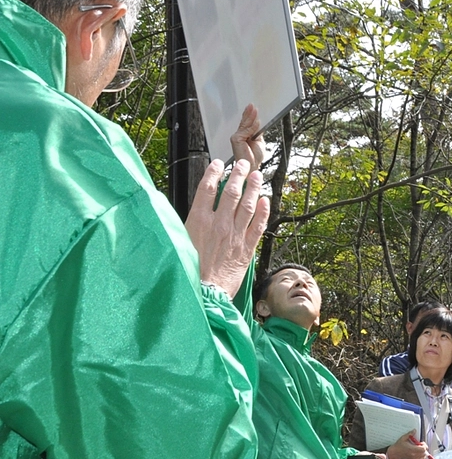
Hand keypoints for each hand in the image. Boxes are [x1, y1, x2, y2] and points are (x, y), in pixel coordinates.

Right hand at [185, 159, 268, 297]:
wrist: (204, 294)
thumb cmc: (189, 271)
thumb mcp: (179, 242)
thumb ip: (187, 224)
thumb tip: (190, 210)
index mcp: (199, 221)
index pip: (207, 189)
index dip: (214, 173)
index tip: (218, 165)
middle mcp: (219, 225)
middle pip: (231, 193)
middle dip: (238, 175)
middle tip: (243, 164)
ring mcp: (235, 236)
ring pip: (248, 205)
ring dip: (253, 188)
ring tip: (257, 176)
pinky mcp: (247, 248)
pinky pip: (258, 226)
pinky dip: (263, 212)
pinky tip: (266, 201)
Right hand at [230, 104, 266, 168]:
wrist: (252, 167)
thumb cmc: (254, 158)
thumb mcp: (259, 141)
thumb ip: (257, 132)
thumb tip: (258, 122)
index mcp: (243, 136)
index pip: (246, 123)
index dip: (249, 115)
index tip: (253, 108)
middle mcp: (238, 136)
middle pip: (244, 122)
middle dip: (249, 113)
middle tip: (252, 105)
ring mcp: (236, 137)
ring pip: (245, 125)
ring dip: (251, 117)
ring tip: (255, 110)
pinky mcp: (236, 139)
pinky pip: (246, 130)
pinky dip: (252, 126)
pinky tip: (257, 121)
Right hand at [386, 432, 427, 458]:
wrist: (395, 453)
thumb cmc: (398, 446)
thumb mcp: (403, 438)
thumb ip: (409, 434)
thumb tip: (414, 431)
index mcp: (412, 449)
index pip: (423, 449)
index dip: (424, 445)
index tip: (421, 442)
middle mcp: (413, 454)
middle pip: (424, 453)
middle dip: (424, 448)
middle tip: (421, 445)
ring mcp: (413, 458)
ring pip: (423, 457)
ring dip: (424, 452)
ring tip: (420, 449)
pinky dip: (422, 456)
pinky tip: (419, 452)